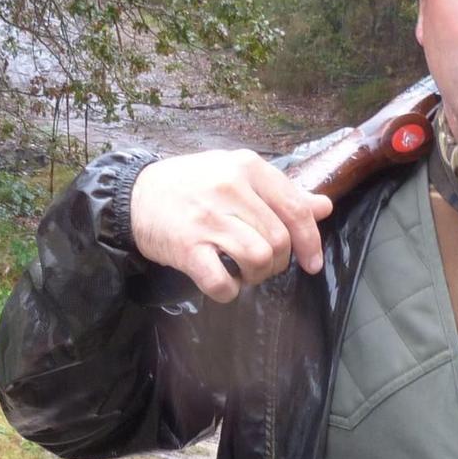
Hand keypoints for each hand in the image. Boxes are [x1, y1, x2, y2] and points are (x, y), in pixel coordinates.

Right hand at [128, 150, 333, 301]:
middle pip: (279, 239)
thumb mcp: (237, 175)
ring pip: (259, 259)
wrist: (134, 194)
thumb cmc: (192, 185)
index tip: (310, 262)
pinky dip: (229, 291)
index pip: (295, 208)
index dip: (310, 241)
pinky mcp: (186, 247)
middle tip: (262, 265)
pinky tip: (224, 283)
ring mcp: (207, 218)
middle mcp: (229, 188)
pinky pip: (222, 281)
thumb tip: (323, 206)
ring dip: (256, 276)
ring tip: (243, 272)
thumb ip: (281, 192)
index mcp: (247, 167)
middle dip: (278, 262)